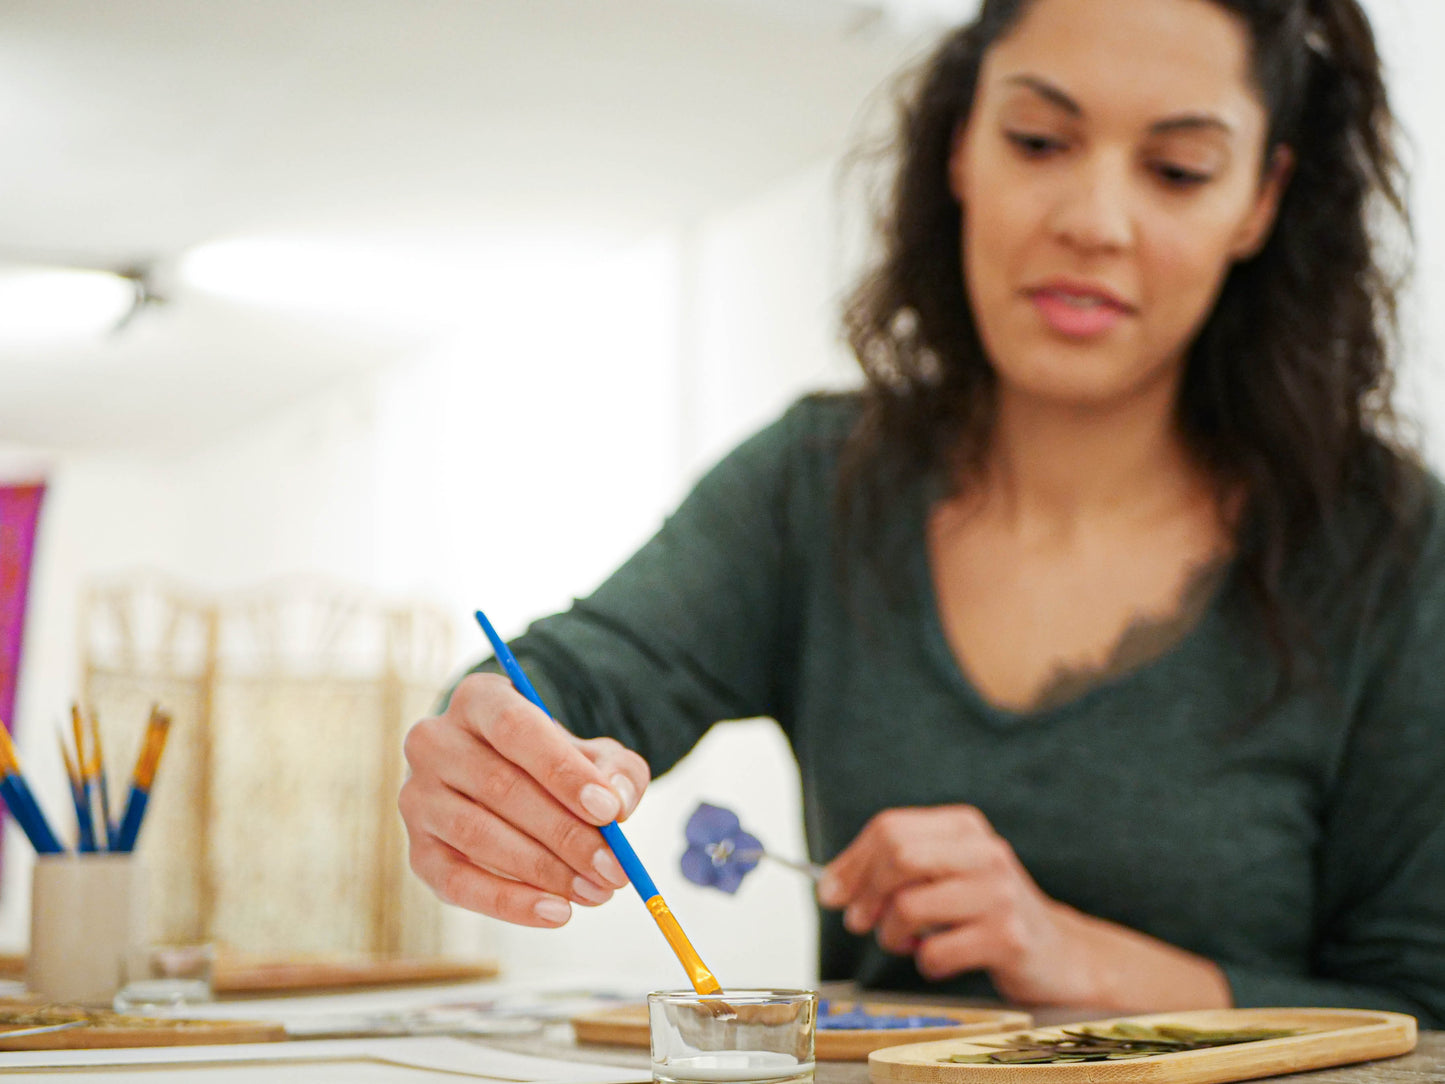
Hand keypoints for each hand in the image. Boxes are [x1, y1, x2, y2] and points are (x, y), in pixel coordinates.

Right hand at [399, 672, 650, 927]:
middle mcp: (435, 741)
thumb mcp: (596, 755)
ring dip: (544, 871)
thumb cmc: (557, 765)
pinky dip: (510, 903)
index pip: (514, 727)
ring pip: (478, 835)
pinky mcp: (416, 850)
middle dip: (565, 833)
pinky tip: (557, 913)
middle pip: (499, 787)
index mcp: (478, 699)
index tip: (608, 811)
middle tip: (614, 868)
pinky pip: (458, 882)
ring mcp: (418, 797)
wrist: (510, 783)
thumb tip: (619, 802)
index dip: (562, 771)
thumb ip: (616, 772)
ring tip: (596, 892)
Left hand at [817, 805, 1230, 1009]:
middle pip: (898, 857)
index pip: (890, 828)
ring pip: (910, 905)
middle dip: (866, 895)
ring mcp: (1000, 893)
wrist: (1059, 953)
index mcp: (964, 825)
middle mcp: (985, 851)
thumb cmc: (985, 913)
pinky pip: (936, 951)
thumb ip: (891, 870)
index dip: (852, 863)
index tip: (831, 893)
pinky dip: (925, 962)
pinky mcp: (1008, 937)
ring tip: (904, 942)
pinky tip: (939, 959)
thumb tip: (830, 887)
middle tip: (860, 923)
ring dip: (891, 934)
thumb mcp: (944, 875)